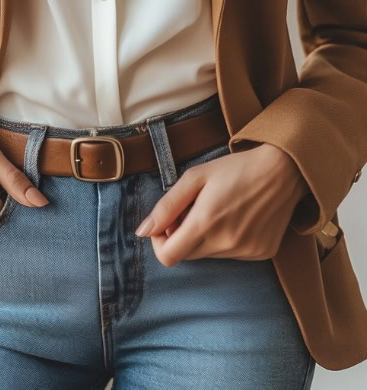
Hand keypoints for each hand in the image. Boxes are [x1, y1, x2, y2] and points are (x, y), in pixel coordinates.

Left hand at [134, 142, 310, 266]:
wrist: (283, 170)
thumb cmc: (236, 168)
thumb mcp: (196, 177)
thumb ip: (166, 206)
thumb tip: (142, 232)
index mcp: (205, 223)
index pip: (168, 257)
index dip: (160, 242)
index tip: (166, 223)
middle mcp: (226, 244)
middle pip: (187, 255)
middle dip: (181, 236)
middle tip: (192, 210)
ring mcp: (245, 252)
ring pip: (209, 255)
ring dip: (204, 238)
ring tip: (218, 210)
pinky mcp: (261, 253)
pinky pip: (231, 255)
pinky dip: (226, 240)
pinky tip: (237, 217)